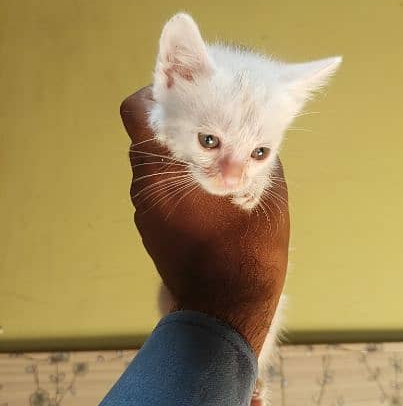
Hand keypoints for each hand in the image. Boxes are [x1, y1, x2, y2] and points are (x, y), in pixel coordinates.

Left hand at [120, 87, 289, 354]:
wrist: (228, 309)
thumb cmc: (250, 250)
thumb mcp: (263, 191)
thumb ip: (248, 150)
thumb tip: (247, 130)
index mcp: (165, 172)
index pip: (137, 112)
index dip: (155, 96)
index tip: (185, 97)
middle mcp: (144, 188)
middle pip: (144, 138)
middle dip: (173, 127)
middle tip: (208, 126)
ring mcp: (143, 212)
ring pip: (150, 165)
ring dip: (175, 158)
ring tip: (212, 165)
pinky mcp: (148, 230)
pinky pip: (156, 191)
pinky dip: (175, 184)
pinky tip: (206, 196)